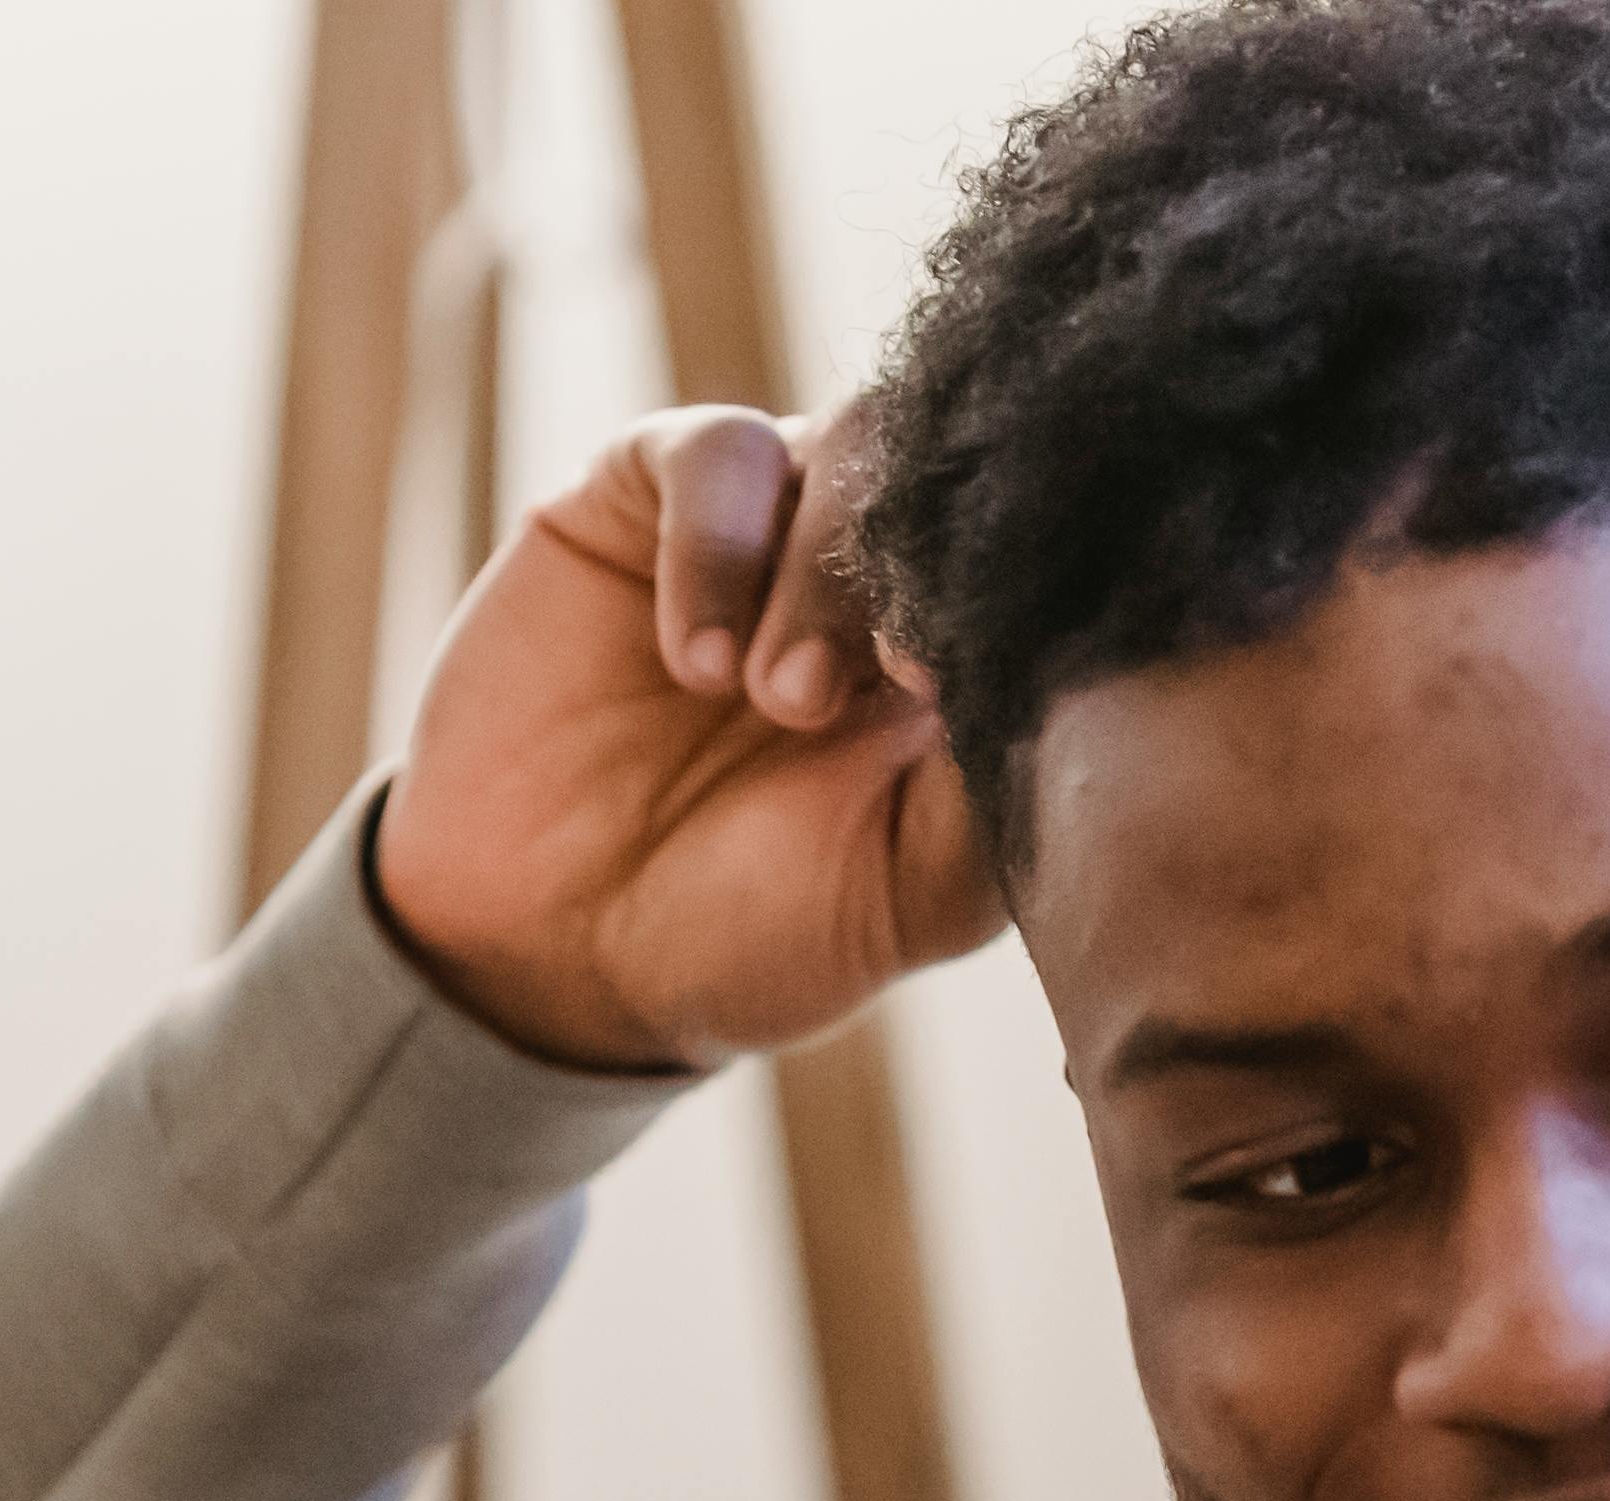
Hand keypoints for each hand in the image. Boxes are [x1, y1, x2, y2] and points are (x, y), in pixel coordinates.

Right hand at [372, 407, 1008, 1072]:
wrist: (553, 948)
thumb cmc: (755, 932)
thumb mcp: (913, 895)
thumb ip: (999, 790)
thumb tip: (1056, 669)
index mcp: (969, 660)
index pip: (1038, 565)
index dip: (1018, 597)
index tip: (952, 689)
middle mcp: (887, 577)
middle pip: (955, 484)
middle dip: (905, 586)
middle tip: (824, 711)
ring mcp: (778, 524)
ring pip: (854, 444)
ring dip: (820, 571)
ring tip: (769, 698)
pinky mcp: (653, 492)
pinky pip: (721, 452)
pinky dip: (718, 544)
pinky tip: (695, 659)